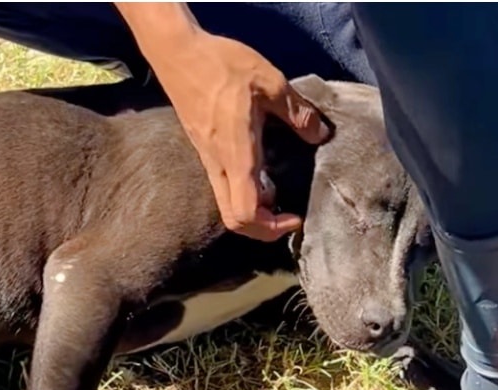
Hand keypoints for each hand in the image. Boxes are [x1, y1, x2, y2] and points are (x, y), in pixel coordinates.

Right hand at [144, 29, 330, 240]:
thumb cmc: (222, 65)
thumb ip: (297, 112)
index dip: (272, 228)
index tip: (296, 217)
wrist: (178, 53)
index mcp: (237, 154)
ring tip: (277, 190)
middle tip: (287, 215)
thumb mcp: (270, 82)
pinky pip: (224, 186)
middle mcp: (219, 165)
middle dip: (262, 229)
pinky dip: (244, 192)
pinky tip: (262, 169)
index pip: (247, 213)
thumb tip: (320, 134)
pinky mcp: (204, 150)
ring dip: (254, 209)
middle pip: (234, 220)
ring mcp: (208, 159)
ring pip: (227, 204)